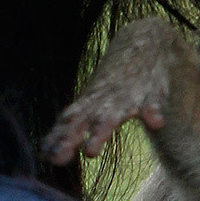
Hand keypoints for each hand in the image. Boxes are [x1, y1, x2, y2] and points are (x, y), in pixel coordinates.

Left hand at [42, 19, 174, 164]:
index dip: (57, 139)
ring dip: (99, 133)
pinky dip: (154, 113)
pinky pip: (153, 105)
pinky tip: (156, 123)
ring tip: (90, 152)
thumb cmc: (111, 82)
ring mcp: (125, 99)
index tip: (46, 157)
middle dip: (69, 139)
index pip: (67, 123)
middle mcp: (103, 104)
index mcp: (88, 105)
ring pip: (111, 117)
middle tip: (57, 159)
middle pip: (82, 122)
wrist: (143, 42)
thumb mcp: (88, 102)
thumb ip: (68, 129)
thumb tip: (43, 153)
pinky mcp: (151, 94)